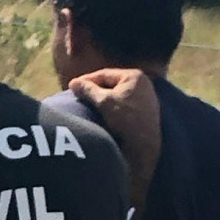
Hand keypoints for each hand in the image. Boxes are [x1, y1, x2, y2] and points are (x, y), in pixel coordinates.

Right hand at [69, 69, 160, 215]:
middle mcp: (144, 84)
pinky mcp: (145, 111)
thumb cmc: (125, 120)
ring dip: (102, 98)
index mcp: (135, 76)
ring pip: (117, 94)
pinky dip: (111, 106)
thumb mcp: (103, 102)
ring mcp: (146, 98)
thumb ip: (88, 89)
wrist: (144, 146)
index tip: (72, 86)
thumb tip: (73, 83)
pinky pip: (123, 104)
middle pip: (111, 83)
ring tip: (87, 103)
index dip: (86, 80)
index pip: (104, 74)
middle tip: (78, 94)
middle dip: (94, 88)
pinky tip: (101, 112)